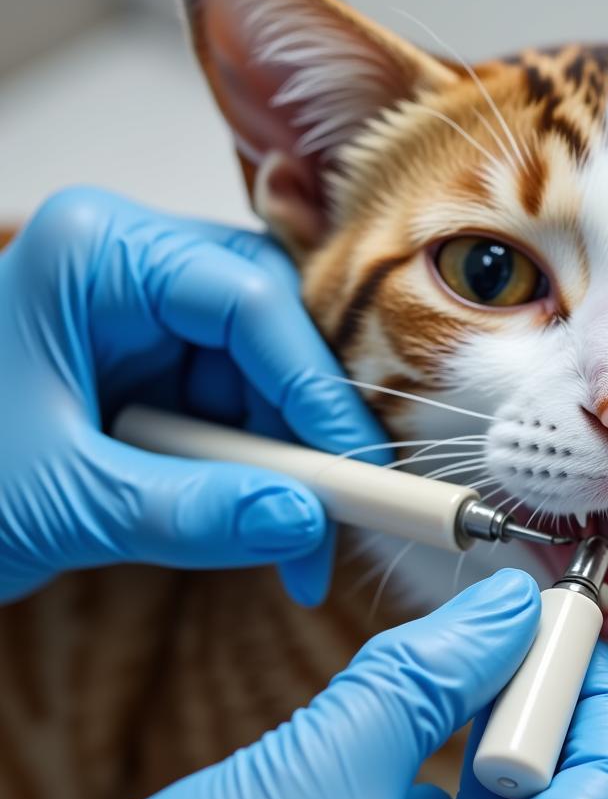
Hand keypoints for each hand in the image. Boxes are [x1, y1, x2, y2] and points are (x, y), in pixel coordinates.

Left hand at [0, 187, 387, 604]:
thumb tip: (304, 526)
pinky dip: (256, 472)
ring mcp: (145, 319)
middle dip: (305, 430)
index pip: (249, 299)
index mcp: (97, 254)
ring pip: (263, 380)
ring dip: (286, 464)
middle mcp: (133, 270)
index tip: (353, 470)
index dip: (316, 387)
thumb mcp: (63, 499)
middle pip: (271, 335)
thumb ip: (191, 513)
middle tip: (337, 511)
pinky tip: (261, 522)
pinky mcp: (153, 369)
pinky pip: (235, 411)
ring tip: (296, 544)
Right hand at [0, 570, 607, 798]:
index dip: (600, 693)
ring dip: (499, 746)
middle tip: (518, 632)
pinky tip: (421, 745)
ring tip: (471, 672)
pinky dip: (459, 790)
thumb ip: (431, 675)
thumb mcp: (325, 765)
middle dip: (546, 714)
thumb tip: (509, 606)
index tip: (571, 621)